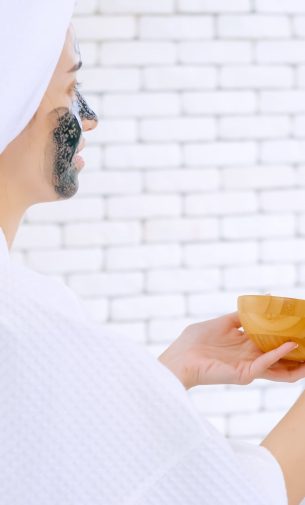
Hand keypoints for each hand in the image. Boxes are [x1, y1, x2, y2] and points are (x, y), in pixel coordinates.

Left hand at [158, 312, 304, 389]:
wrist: (179, 357)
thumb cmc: (195, 341)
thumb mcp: (223, 322)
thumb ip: (243, 315)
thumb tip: (264, 300)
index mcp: (245, 346)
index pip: (273, 343)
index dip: (288, 337)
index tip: (300, 329)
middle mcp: (250, 357)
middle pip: (281, 358)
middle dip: (299, 353)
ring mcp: (248, 367)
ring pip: (280, 367)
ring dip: (297, 361)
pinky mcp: (243, 374)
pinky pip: (265, 364)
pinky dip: (279, 355)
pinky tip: (290, 345)